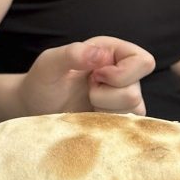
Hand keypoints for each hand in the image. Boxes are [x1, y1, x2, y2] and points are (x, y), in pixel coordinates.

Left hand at [17, 37, 153, 117]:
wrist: (36, 108)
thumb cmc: (43, 81)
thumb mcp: (49, 63)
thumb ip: (72, 54)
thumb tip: (101, 55)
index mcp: (113, 52)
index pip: (144, 61)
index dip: (121, 74)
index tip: (94, 76)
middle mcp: (123, 74)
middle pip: (135, 92)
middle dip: (105, 97)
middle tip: (86, 91)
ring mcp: (123, 98)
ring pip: (133, 113)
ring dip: (103, 111)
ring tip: (86, 103)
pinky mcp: (120, 119)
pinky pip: (126, 127)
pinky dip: (105, 125)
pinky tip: (90, 116)